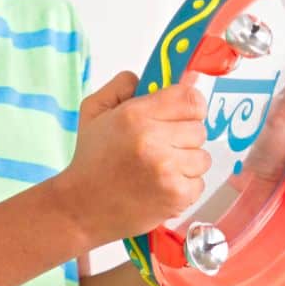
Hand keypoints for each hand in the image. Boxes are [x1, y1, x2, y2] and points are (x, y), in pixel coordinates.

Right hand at [54, 72, 211, 246]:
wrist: (81, 207)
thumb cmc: (91, 160)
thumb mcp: (94, 111)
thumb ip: (122, 86)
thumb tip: (153, 78)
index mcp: (135, 115)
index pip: (190, 99)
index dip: (189, 106)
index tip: (180, 114)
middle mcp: (153, 140)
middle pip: (199, 128)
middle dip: (183, 136)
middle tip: (160, 146)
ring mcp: (167, 170)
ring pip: (203, 157)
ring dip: (186, 162)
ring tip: (159, 168)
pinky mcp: (176, 196)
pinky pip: (200, 183)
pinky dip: (184, 186)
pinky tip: (160, 186)